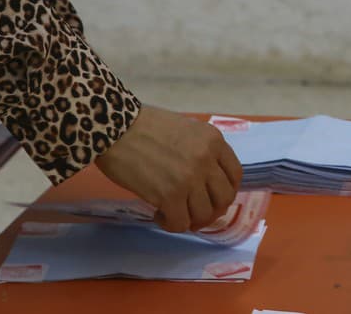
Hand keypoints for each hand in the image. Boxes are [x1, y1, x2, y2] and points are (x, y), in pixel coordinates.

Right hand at [96, 105, 242, 231]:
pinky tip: (159, 214)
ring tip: (172, 212)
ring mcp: (190, 178)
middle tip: (193, 211)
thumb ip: (201, 151)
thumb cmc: (144, 127)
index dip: (225, 192)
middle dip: (211, 210)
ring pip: (204, 214)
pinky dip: (171, 224)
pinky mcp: (170, 195)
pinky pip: (180, 223)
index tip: (212, 198)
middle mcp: (207, 159)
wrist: (115, 128)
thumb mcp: (186, 130)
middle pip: (224, 198)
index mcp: (214, 140)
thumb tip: (206, 181)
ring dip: (189, 219)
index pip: (235, 175)